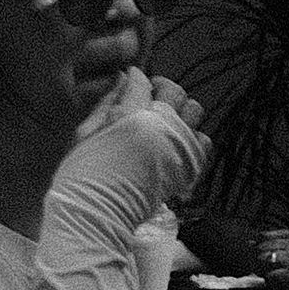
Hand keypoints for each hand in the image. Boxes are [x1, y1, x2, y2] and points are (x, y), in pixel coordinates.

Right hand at [60, 71, 211, 209]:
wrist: (98, 210)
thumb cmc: (84, 172)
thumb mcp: (85, 132)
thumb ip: (106, 103)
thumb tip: (122, 80)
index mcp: (132, 113)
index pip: (141, 82)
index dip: (135, 78)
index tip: (132, 81)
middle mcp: (161, 124)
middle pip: (174, 91)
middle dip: (162, 89)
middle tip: (150, 97)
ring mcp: (180, 144)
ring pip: (194, 111)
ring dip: (181, 110)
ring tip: (166, 119)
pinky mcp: (191, 165)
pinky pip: (204, 140)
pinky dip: (193, 137)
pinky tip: (177, 142)